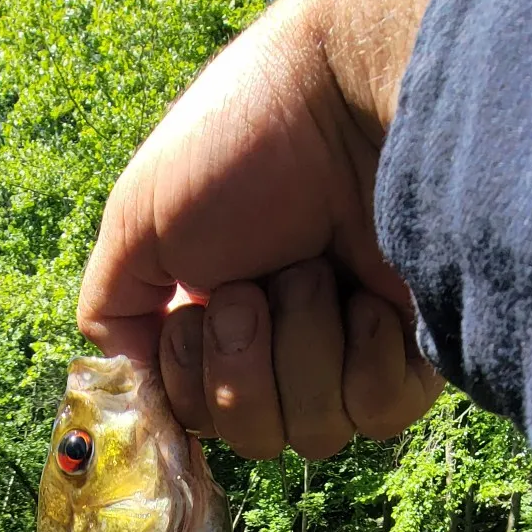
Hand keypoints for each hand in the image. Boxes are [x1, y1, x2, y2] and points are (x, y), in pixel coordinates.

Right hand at [78, 0, 531, 458]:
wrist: (348, 96)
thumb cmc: (238, 148)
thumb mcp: (138, 221)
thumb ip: (113, 311)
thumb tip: (132, 386)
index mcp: (216, 314)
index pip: (192, 412)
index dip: (189, 377)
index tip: (195, 307)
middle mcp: (283, 338)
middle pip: (252, 435)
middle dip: (243, 362)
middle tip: (257, 283)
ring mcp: (351, 346)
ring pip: (313, 433)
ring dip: (301, 347)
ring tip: (315, 268)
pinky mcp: (417, 349)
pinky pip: (379, 414)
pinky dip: (365, 355)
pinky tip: (369, 294)